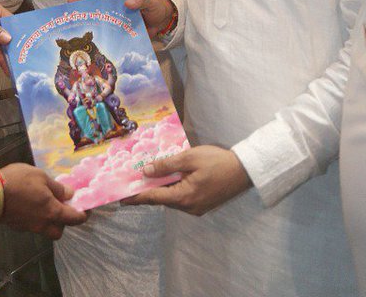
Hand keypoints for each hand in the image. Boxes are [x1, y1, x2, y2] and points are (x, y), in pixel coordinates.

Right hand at [0, 163, 87, 239]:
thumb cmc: (20, 180)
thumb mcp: (41, 177)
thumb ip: (57, 188)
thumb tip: (71, 194)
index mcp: (52, 211)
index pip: (73, 219)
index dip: (83, 215)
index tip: (86, 209)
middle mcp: (42, 223)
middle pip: (58, 231)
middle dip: (63, 223)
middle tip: (60, 207)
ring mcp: (29, 227)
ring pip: (45, 230)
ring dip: (49, 221)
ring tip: (44, 205)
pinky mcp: (18, 227)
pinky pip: (32, 226)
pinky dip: (35, 219)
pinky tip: (30, 206)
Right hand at [69, 0, 175, 38]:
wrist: (164, 22)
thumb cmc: (154, 7)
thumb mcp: (148, 1)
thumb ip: (140, 0)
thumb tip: (128, 2)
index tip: (72, 0)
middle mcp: (112, 10)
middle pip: (93, 11)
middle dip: (79, 15)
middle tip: (67, 21)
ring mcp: (115, 24)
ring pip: (98, 26)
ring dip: (88, 31)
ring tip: (74, 38)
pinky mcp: (120, 36)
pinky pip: (108, 39)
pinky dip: (102, 44)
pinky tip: (94, 52)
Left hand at [124, 146, 250, 216]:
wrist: (244, 170)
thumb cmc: (217, 162)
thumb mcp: (189, 158)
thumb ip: (167, 165)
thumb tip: (146, 171)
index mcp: (184, 197)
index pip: (154, 197)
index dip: (136, 196)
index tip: (120, 198)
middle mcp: (189, 207)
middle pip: (162, 199)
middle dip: (145, 191)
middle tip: (128, 184)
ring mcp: (196, 207)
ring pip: (171, 198)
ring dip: (159, 189)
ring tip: (143, 179)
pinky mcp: (202, 203)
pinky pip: (181, 197)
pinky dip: (171, 189)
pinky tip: (165, 179)